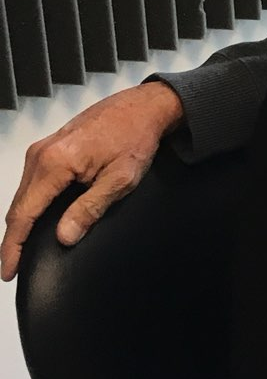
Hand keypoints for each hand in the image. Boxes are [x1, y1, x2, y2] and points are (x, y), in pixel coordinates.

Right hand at [0, 82, 183, 281]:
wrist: (141, 108)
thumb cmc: (135, 139)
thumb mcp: (120, 179)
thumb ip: (90, 209)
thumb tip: (64, 237)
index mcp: (55, 163)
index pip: (24, 214)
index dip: (14, 246)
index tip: (8, 271)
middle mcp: (40, 155)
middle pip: (17, 206)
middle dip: (13, 239)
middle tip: (13, 268)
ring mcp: (41, 149)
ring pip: (22, 196)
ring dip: (21, 223)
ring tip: (21, 250)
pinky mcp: (47, 148)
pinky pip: (31, 184)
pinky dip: (29, 206)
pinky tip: (35, 221)